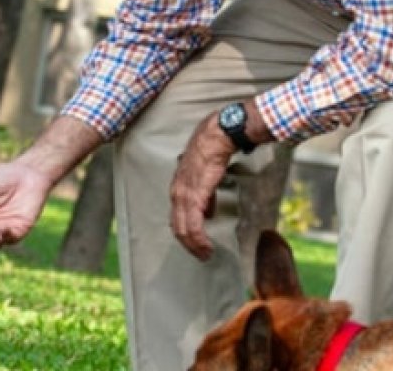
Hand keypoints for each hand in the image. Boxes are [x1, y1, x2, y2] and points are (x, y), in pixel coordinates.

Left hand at [170, 111, 237, 260]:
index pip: (176, 217)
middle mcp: (177, 193)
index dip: (185, 233)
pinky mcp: (194, 196)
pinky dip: (199, 239)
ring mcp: (184, 195)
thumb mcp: (203, 177)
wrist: (216, 138)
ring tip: (205, 254)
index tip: (195, 244)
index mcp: (178, 189)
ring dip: (194, 246)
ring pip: (183, 229)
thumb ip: (204, 195)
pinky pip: (193, 224)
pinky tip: (206, 246)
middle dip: (188, 245)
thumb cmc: (211, 152)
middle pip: (177, 227)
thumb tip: (208, 212)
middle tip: (200, 255)